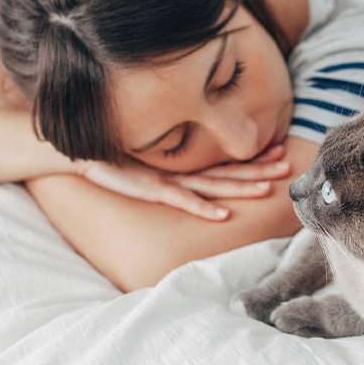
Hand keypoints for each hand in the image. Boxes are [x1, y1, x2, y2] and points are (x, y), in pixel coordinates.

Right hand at [76, 144, 291, 219]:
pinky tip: (223, 215)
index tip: (280, 151)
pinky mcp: (150, 188)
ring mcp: (167, 178)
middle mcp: (181, 169)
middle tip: (287, 164)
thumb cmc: (112, 156)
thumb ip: (171, 167)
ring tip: (267, 190)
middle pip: (227, 170)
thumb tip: (198, 174)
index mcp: (184, 164)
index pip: (225, 161)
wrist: (76, 149)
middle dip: (258, 167)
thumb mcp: (148, 163)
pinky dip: (203, 208)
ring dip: (240, 187)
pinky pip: (181, 201)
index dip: (252, 158)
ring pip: (212, 184)